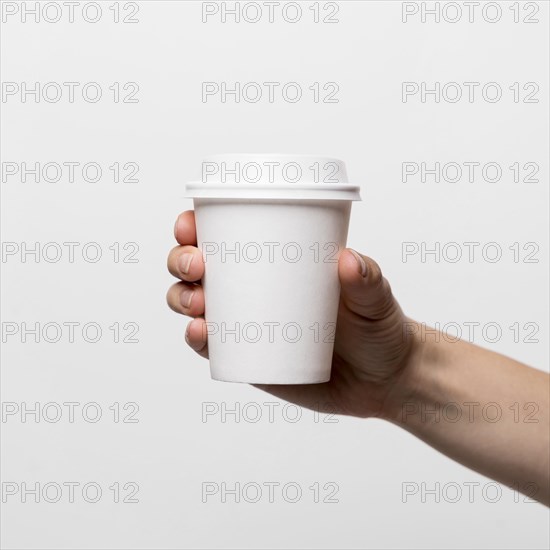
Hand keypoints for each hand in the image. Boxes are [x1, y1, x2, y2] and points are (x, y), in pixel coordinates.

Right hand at [167, 210, 420, 418]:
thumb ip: (368, 279)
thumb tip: (348, 260)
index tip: (191, 224)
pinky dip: (196, 338)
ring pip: (195, 304)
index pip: (224, 235)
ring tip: (199, 303)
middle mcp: (252, 289)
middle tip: (198, 265)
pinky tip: (199, 332)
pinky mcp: (248, 359)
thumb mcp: (376, 298)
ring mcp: (246, 325)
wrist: (383, 380)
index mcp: (275, 261)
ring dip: (181, 298)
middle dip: (181, 260)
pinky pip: (211, 347)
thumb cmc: (377, 328)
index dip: (195, 226)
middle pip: (196, 268)